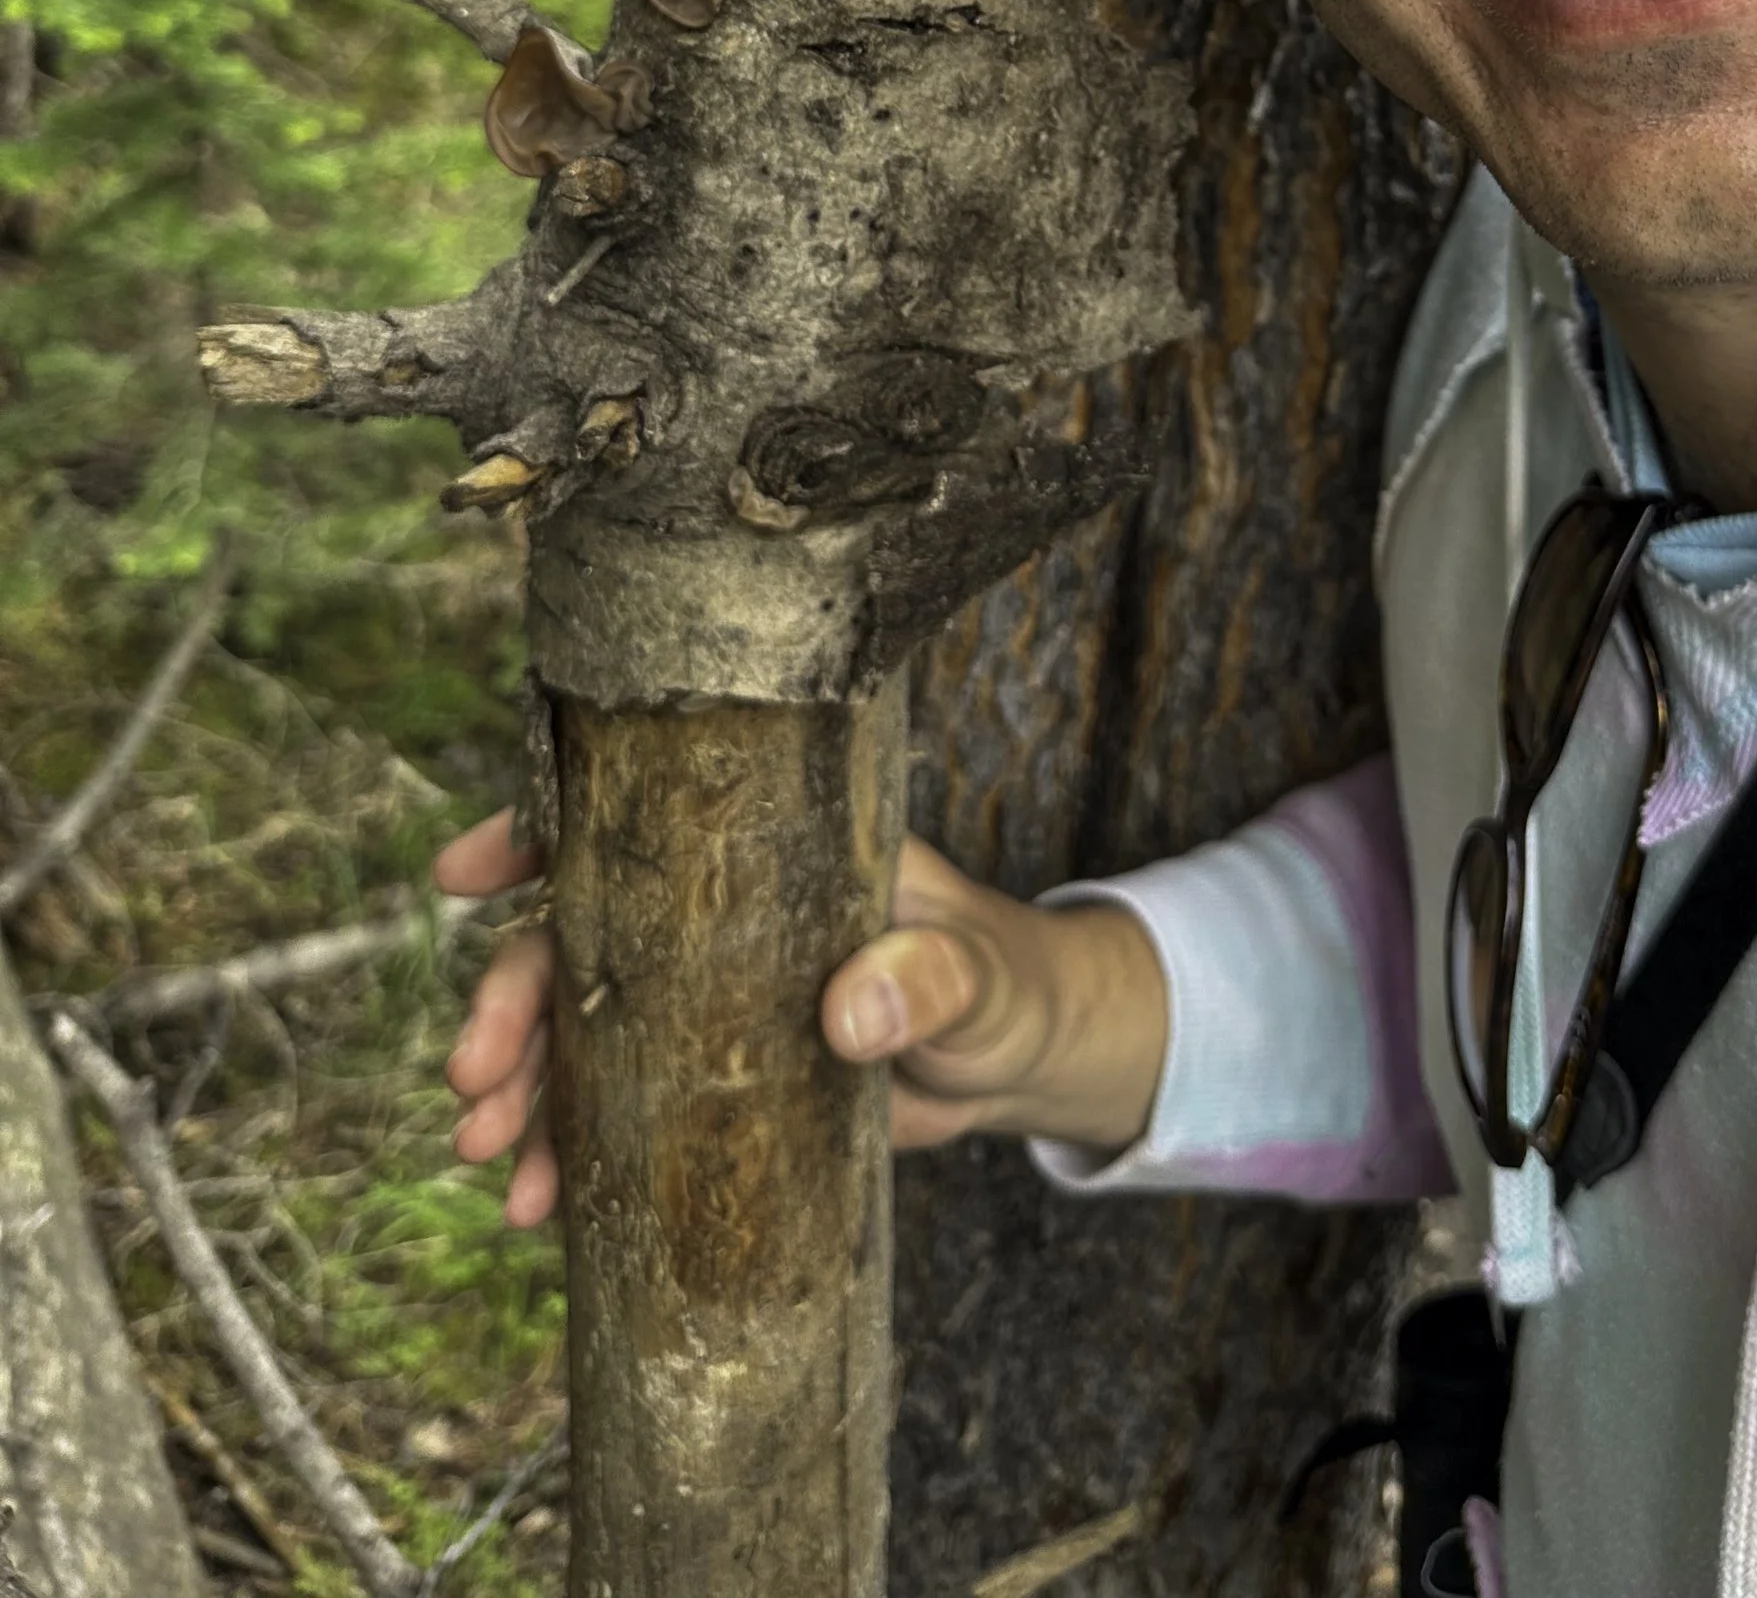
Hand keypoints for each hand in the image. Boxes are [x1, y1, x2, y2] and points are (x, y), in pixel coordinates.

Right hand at [434, 814, 1168, 1214]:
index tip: (458, 873)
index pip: (632, 821)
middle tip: (474, 1081)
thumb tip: (853, 1010)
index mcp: (767, 851)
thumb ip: (932, 977)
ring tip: (492, 1164)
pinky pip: (616, 1110)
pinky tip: (537, 1206)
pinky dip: (567, 1153)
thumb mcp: (980, 972)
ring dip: (523, 1093)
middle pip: (579, 938)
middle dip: (509, 1003)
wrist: (1027, 1063)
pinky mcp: (712, 1084)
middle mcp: (716, 919)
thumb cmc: (1009, 982)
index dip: (535, 835)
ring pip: (580, 1031)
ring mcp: (706, 1002)